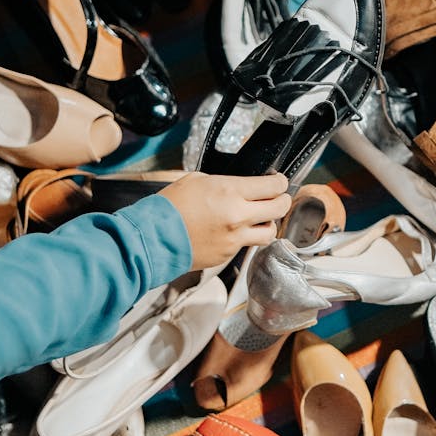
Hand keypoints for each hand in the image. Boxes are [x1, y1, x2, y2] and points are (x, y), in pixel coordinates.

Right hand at [160, 172, 291, 269]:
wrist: (153, 237)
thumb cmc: (170, 207)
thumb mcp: (198, 179)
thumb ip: (225, 182)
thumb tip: (241, 185)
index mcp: (231, 191)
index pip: (274, 186)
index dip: (281, 182)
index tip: (279, 182)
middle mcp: (239, 215)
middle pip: (280, 208)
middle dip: (282, 200)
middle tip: (278, 198)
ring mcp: (235, 238)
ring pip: (270, 232)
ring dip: (268, 223)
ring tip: (259, 219)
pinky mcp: (228, 255)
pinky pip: (247, 245)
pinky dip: (245, 237)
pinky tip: (234, 231)